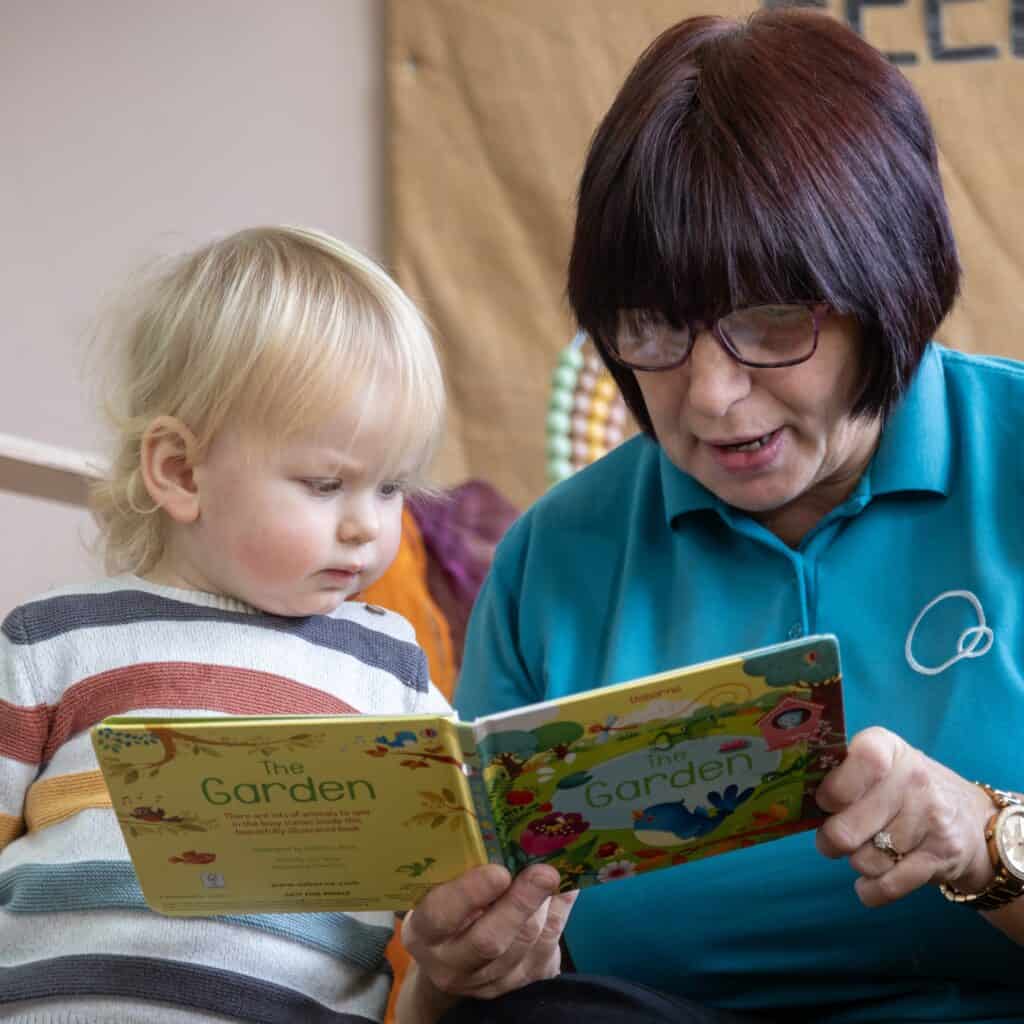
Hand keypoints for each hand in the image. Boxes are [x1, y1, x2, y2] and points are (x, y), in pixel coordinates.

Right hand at [400, 863, 575, 1006]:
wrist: (449, 960)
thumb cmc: (446, 907)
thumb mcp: (441, 888)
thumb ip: (464, 869)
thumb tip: (508, 836)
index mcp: (426, 932)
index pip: (441, 915)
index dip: (469, 894)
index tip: (498, 872)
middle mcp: (452, 965)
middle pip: (489, 940)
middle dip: (520, 904)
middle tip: (543, 873)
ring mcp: (487, 982)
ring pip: (523, 947)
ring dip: (543, 909)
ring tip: (551, 876)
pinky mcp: (517, 986)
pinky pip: (545, 953)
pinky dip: (558, 917)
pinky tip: (564, 891)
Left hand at [814, 726, 994, 906]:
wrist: (973, 820)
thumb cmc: (902, 789)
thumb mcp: (878, 767)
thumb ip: (841, 776)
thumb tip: (795, 802)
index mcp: (888, 748)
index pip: (860, 763)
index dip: (833, 791)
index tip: (826, 803)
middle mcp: (913, 778)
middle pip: (848, 828)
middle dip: (831, 841)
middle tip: (833, 839)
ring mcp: (931, 818)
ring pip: (865, 859)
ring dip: (857, 862)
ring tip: (867, 849)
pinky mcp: (942, 856)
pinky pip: (889, 885)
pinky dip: (870, 891)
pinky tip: (869, 883)